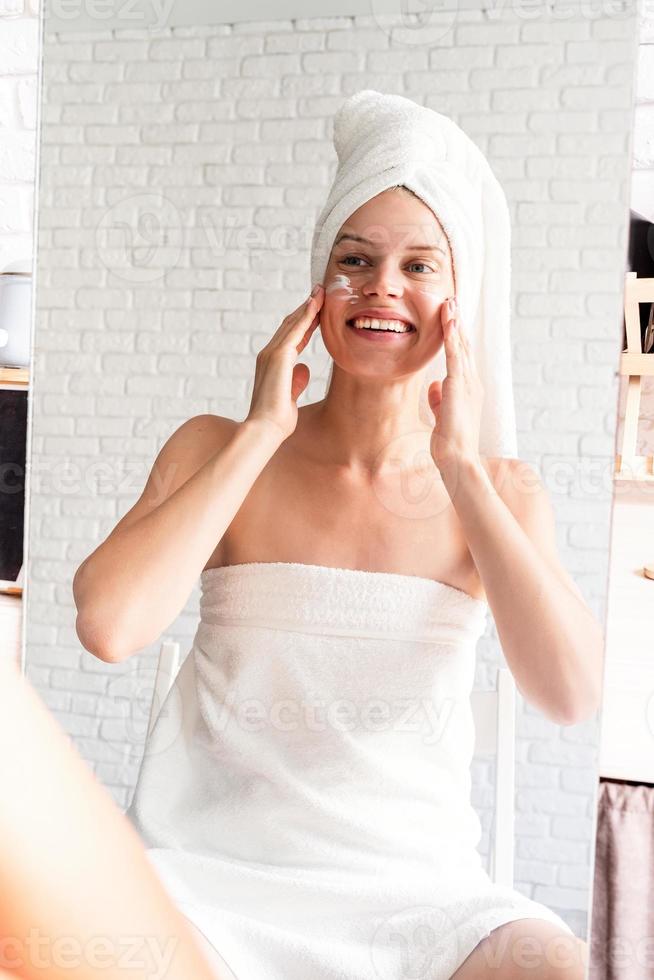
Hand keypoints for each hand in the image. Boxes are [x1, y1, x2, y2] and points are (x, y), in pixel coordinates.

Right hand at [246, 284, 323, 440]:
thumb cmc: (277, 419)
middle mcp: (268, 354)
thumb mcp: (291, 396)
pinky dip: (306, 315)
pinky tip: (316, 305)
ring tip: (320, 292)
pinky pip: (296, 330)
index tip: (316, 310)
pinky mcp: (278, 356)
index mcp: (272, 364)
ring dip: (308, 306)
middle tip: (319, 292)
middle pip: (290, 325)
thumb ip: (296, 381)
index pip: (291, 337)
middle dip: (306, 308)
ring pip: (293, 323)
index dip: (304, 322)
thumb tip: (305, 369)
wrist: (265, 429)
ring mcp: (272, 353)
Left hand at [427, 297, 483, 472]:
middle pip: (464, 346)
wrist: (458, 459)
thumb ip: (439, 400)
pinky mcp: (459, 385)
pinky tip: (448, 321)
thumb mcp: (442, 416)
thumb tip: (434, 387)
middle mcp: (472, 383)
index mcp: (468, 390)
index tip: (451, 319)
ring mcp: (468, 383)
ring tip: (450, 303)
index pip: (462, 358)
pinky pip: (455, 355)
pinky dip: (451, 336)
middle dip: (457, 324)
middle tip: (452, 302)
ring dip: (454, 323)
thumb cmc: (451, 444)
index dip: (456, 337)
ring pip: (460, 346)